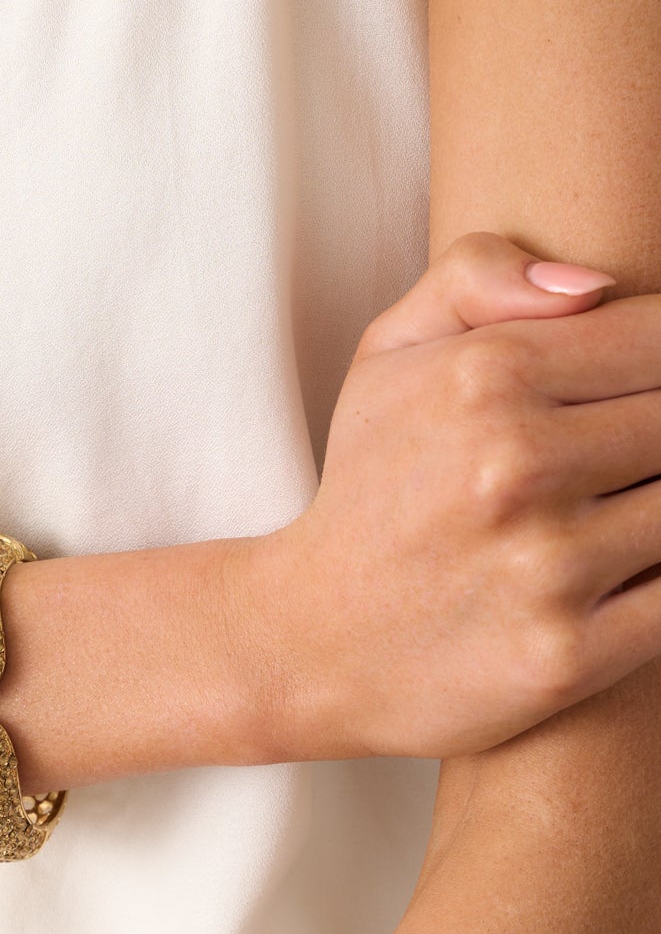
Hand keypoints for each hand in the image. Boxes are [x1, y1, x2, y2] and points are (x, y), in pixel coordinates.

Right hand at [253, 230, 660, 757]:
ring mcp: (550, 567)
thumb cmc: (369, 492)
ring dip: (654, 510)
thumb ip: (477, 275)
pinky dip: (655, 582)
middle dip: (652, 440)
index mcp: (487, 377)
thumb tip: (594, 285)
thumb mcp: (388, 356)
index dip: (656, 365)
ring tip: (603, 517)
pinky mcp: (571, 657)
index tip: (624, 399)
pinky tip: (612, 576)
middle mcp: (519, 467)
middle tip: (608, 465)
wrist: (308, 646)